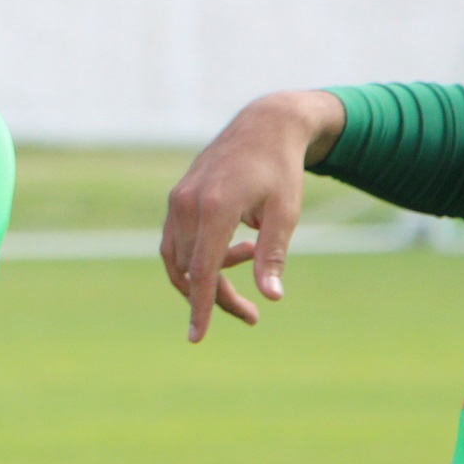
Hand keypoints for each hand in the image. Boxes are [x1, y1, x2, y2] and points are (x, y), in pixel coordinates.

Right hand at [159, 91, 344, 342]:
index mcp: (215, 208)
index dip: (200, 307)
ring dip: (208, 275)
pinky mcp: (178, 197)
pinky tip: (237, 247)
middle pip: (189, 270)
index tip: (197, 337)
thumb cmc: (280, 170)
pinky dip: (199, 256)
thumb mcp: (285, 214)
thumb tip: (272, 297)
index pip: (201, 271)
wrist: (264, 125)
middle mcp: (188, 204)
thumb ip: (273, 256)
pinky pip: (177, 241)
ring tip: (252, 257)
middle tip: (252, 314)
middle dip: (216, 296)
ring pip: (179, 258)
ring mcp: (178, 199)